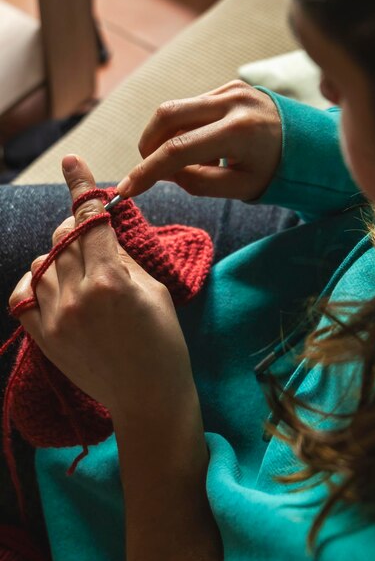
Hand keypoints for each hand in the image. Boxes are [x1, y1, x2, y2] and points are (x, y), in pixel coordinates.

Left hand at [9, 155, 196, 423]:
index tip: (72, 162)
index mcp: (111, 279)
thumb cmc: (164, 344)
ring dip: (61, 255)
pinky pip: (23, 295)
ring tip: (83, 271)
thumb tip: (106, 230)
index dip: (82, 186)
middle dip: (78, 225)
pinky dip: (36, 282)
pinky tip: (53, 285)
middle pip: (65, 235)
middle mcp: (78, 294)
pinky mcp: (44, 338)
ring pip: (42, 261)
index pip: (90, 219)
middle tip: (94, 234)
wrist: (148, 398)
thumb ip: (125, 256)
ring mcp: (56, 318)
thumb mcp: (156, 291)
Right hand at [117, 80, 281, 201]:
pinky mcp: (230, 85)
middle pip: (167, 115)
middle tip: (152, 170)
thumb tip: (164, 171)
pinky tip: (205, 148)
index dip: (147, 170)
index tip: (127, 189)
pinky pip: (193, 106)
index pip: (179, 149)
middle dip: (148, 145)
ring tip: (191, 162)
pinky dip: (186, 129)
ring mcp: (231, 88)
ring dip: (167, 138)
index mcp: (239, 132)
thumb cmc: (275, 171)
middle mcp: (233, 102)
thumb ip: (198, 182)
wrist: (309, 144)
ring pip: (176, 108)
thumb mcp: (240, 188)